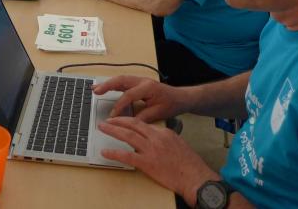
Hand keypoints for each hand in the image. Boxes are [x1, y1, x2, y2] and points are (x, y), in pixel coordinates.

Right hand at [93, 75, 184, 120]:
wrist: (181, 98)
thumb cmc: (171, 105)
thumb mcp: (158, 113)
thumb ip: (143, 117)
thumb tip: (129, 123)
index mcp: (148, 87)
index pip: (129, 95)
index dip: (119, 106)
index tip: (112, 117)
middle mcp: (142, 81)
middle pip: (121, 80)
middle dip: (107, 86)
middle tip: (96, 91)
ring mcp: (140, 81)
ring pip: (121, 79)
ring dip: (108, 84)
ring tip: (95, 89)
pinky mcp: (139, 83)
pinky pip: (124, 82)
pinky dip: (114, 85)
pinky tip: (105, 88)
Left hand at [98, 116, 219, 200]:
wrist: (195, 177)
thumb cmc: (189, 164)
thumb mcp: (177, 144)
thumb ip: (163, 139)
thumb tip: (153, 138)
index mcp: (163, 132)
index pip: (143, 123)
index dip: (129, 121)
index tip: (121, 121)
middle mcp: (156, 138)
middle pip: (133, 125)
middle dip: (118, 120)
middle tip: (107, 120)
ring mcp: (151, 150)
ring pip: (127, 136)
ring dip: (113, 130)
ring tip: (103, 128)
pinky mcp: (147, 163)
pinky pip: (127, 156)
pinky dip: (114, 153)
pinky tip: (105, 152)